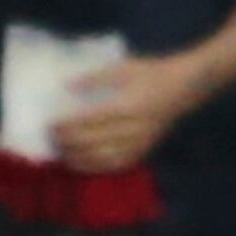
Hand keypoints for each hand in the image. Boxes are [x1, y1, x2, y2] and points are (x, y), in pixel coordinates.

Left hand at [53, 54, 203, 174]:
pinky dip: (94, 167)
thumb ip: (95, 78)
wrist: (186, 87)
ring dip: (77, 158)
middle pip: (92, 142)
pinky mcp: (144, 151)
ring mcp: (140, 142)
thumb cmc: (153, 74)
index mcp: (128, 106)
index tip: (49, 124)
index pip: (89, 121)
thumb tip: (66, 86)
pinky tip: (79, 163)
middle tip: (50, 138)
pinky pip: (115, 165)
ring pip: (102, 158)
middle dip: (67, 142)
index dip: (66, 126)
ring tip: (60, 152)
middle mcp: (133, 128)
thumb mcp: (125, 68)